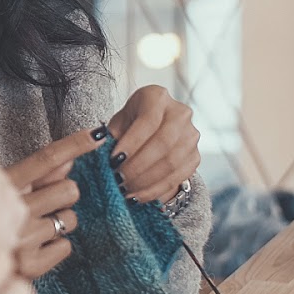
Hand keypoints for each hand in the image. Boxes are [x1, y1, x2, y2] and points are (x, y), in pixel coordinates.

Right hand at [5, 128, 104, 278]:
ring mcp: (23, 238)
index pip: (45, 160)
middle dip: (62, 196)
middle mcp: (12, 209)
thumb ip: (35, 175)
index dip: (74, 144)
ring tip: (37, 228)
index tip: (98, 134)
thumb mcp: (1, 190)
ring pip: (70, 219)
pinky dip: (55, 246)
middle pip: (69, 190)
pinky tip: (37, 247)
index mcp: (3, 186)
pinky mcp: (31, 265)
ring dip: (59, 221)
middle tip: (43, 205)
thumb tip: (68, 162)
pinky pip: (65, 246)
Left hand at [107, 85, 200, 204]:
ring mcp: (191, 136)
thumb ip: (110, 136)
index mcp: (157, 97)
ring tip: (125, 190)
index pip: (148, 121)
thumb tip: (98, 150)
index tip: (114, 160)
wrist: (151, 132)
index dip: (131, 143)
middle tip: (118, 179)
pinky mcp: (195, 157)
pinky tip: (137, 196)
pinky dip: (155, 190)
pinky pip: (177, 178)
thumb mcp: (118, 123)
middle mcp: (180, 113)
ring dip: (146, 181)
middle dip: (138, 165)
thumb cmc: (129, 125)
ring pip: (171, 163)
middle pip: (163, 143)